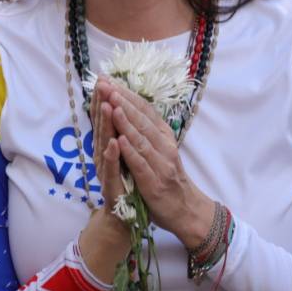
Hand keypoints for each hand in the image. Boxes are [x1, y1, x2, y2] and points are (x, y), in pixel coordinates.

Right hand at [77, 77, 131, 282]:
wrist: (124, 220)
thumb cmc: (126, 185)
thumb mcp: (124, 155)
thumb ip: (119, 134)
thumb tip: (119, 109)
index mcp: (107, 147)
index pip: (104, 119)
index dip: (102, 99)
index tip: (103, 79)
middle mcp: (103, 157)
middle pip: (101, 127)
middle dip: (101, 105)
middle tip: (100, 84)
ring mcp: (106, 172)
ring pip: (104, 145)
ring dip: (105, 125)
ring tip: (106, 105)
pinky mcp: (112, 188)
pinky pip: (111, 171)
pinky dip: (112, 157)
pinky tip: (113, 144)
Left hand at [95, 78, 215, 248]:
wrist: (185, 209)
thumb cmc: (167, 177)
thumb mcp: (161, 149)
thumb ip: (148, 130)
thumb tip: (130, 106)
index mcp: (164, 136)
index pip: (145, 110)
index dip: (128, 95)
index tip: (110, 81)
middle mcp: (165, 146)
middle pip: (142, 120)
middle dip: (123, 102)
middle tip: (107, 86)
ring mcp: (161, 164)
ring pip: (141, 139)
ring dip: (126, 122)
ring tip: (112, 106)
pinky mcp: (154, 183)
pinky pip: (141, 164)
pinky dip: (130, 151)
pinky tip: (119, 140)